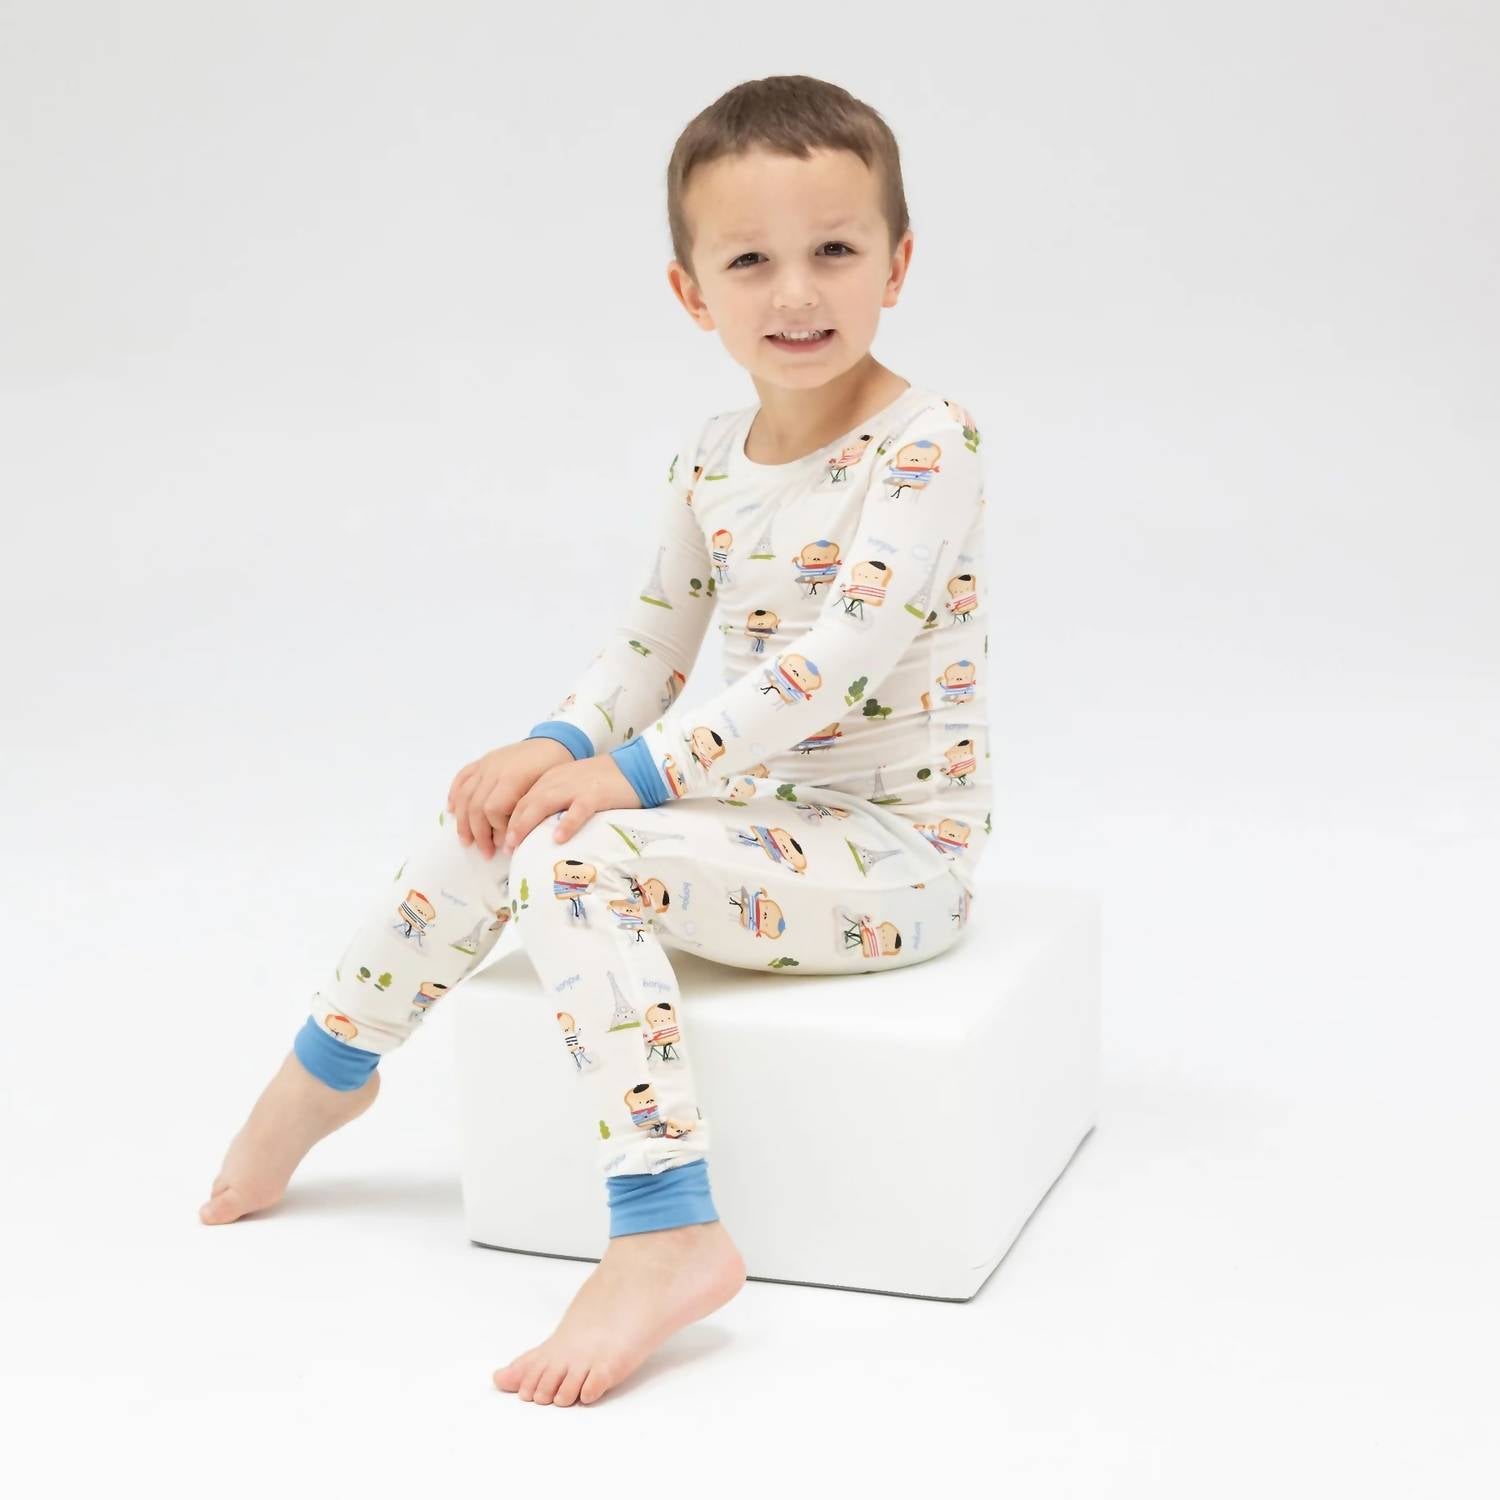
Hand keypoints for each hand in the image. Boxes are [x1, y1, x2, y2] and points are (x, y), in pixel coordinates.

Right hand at [447, 738, 574, 859]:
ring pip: (465, 795)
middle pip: (476, 805)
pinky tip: (452, 810)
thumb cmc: (554, 770)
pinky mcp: (482, 761)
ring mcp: (486, 764)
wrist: (554, 743)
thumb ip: (526, 813)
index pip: (493, 810)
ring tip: (466, 840)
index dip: (495, 830)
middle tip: (484, 852)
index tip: (503, 845)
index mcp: (513, 777)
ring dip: (462, 821)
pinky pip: (462, 777)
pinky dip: (454, 794)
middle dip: (478, 833)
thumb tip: (507, 839)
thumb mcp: (546, 792)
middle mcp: (495, 770)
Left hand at [499, 753, 642, 854]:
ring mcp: (575, 788)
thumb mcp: (570, 786)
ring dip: (527, 824)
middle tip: (506, 848)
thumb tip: (536, 828)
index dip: (509, 820)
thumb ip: (553, 800)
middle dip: (513, 825)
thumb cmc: (601, 782)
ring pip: (544, 804)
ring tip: (518, 844)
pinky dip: (567, 824)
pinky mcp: (595, 796)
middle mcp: (557, 781)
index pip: (522, 800)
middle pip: (527, 803)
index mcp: (550, 779)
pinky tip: (558, 838)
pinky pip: (578, 811)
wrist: (632, 768)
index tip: (504, 841)